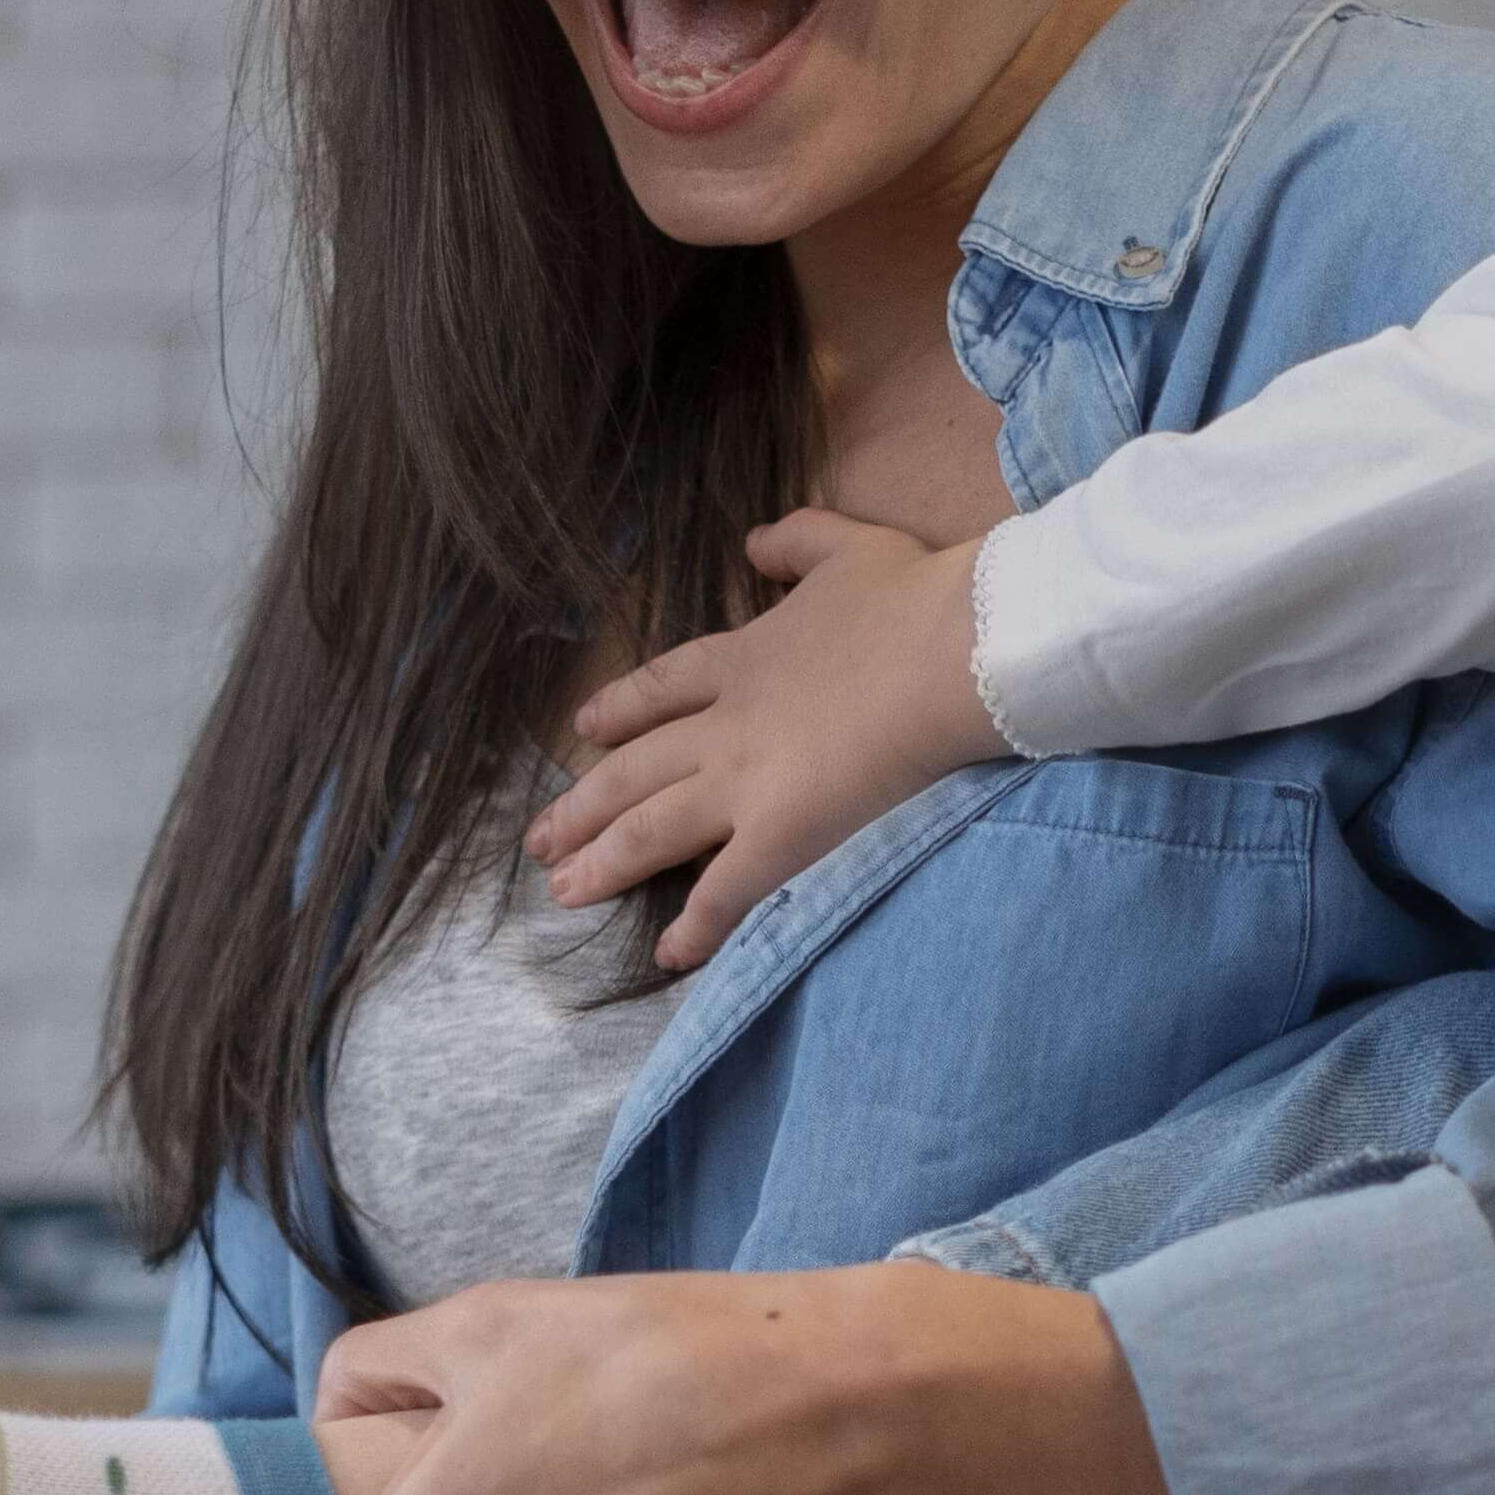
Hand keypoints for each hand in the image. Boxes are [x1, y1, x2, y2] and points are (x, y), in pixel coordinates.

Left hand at [529, 510, 1002, 968]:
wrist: (953, 650)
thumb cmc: (914, 598)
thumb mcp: (850, 546)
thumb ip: (796, 539)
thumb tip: (755, 539)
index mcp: (743, 657)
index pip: (661, 688)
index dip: (619, 711)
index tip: (583, 730)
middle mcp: (726, 724)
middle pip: (634, 769)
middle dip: (583, 805)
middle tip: (542, 838)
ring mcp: (745, 782)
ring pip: (651, 829)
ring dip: (604, 862)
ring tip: (563, 890)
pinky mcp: (780, 834)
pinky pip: (724, 893)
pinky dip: (694, 928)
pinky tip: (667, 955)